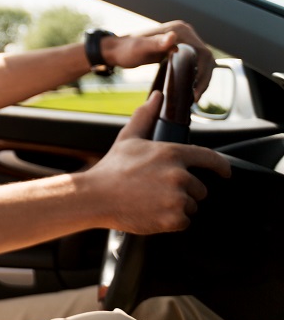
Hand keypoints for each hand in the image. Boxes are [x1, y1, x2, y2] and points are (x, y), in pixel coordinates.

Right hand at [83, 91, 230, 234]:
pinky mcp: (173, 219)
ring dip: (177, 206)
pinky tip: (152, 213)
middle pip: (199, 188)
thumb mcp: (129, 138)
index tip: (224, 172)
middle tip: (158, 190)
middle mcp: (179, 175)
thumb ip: (146, 116)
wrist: (95, 196)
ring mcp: (177, 198)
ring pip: (191, 206)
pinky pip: (183, 222)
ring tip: (152, 201)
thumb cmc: (112, 168)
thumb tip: (157, 97)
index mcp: (172, 153)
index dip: (221, 166)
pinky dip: (171, 221)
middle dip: (184, 191)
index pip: (210, 158)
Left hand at [106, 20, 214, 97]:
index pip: (202, 53)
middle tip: (195, 98)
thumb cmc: (125, 50)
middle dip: (205, 79)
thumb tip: (173, 38)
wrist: (116, 50)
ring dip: (203, 79)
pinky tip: (191, 88)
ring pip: (203, 62)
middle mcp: (185, 33)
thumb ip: (155, 43)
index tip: (195, 91)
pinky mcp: (179, 49)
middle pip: (205, 58)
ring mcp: (183, 41)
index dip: (203, 73)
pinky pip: (194, 63)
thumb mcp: (140, 48)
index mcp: (180, 30)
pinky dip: (196, 76)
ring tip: (194, 97)